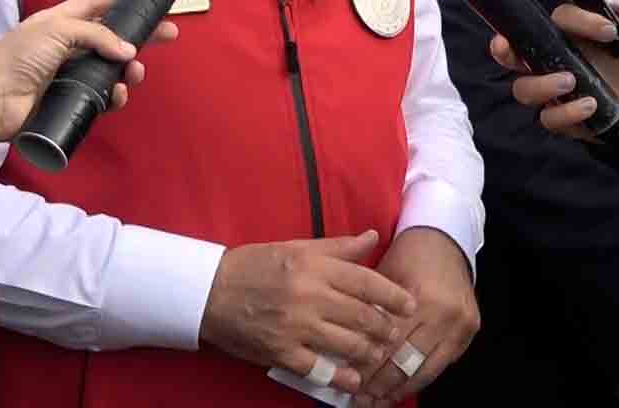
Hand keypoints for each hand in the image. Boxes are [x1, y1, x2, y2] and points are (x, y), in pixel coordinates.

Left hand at [0, 0, 166, 141]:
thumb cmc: (18, 56)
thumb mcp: (57, 30)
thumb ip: (96, 35)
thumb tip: (127, 50)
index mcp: (61, 22)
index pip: (97, 7)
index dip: (122, 3)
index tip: (148, 2)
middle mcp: (69, 47)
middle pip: (112, 39)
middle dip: (140, 37)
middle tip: (168, 35)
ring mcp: (71, 75)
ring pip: (111, 70)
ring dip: (128, 70)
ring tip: (135, 74)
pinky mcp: (71, 101)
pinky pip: (101, 97)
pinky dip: (114, 96)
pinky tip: (117, 95)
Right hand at [200, 230, 417, 393]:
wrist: (209, 291)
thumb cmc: (255, 265)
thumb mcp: (296, 247)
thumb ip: (338, 247)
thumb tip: (373, 237)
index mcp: (313, 266)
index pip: (365, 281)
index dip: (393, 295)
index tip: (409, 304)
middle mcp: (308, 295)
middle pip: (362, 315)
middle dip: (385, 327)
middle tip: (395, 333)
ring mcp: (295, 326)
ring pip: (347, 343)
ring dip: (368, 351)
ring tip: (377, 353)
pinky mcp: (281, 351)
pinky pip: (319, 369)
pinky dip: (340, 377)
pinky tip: (353, 380)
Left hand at [354, 228, 478, 406]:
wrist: (444, 239)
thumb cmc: (408, 255)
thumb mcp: (383, 278)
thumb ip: (371, 314)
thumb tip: (350, 353)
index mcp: (423, 299)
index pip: (390, 346)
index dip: (368, 369)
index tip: (350, 384)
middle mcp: (446, 316)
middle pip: (408, 363)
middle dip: (381, 385)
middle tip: (360, 400)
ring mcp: (462, 326)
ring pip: (428, 371)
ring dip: (401, 388)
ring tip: (379, 401)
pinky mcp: (470, 331)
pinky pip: (442, 364)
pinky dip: (420, 377)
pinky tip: (401, 387)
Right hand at [495, 0, 618, 179]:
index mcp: (562, 34)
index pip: (551, 19)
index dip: (575, 20)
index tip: (608, 30)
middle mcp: (550, 60)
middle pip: (509, 53)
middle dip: (501, 49)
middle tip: (506, 46)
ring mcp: (552, 91)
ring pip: (523, 90)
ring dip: (542, 85)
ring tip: (572, 82)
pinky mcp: (562, 118)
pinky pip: (548, 118)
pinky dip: (566, 113)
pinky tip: (590, 105)